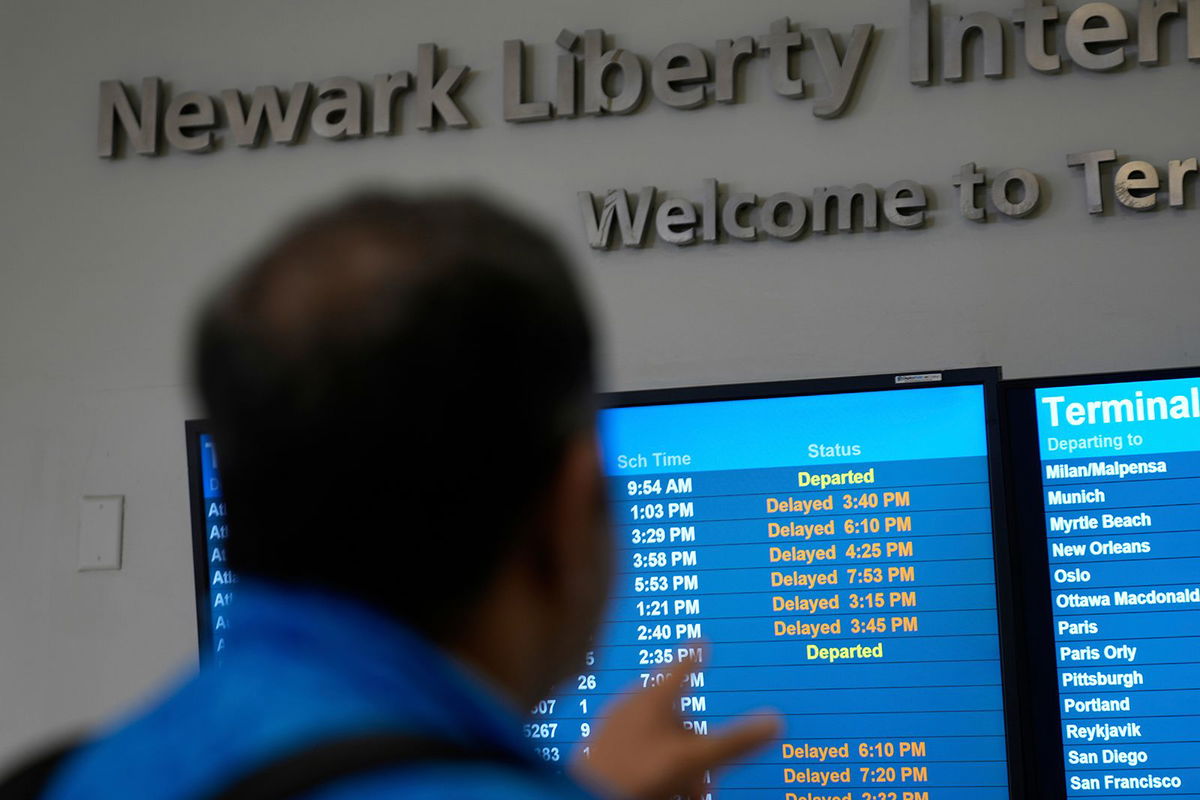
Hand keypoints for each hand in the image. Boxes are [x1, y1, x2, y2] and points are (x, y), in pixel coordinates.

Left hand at [571, 650, 779, 799]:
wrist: (585, 796)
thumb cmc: (638, 773)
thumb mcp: (696, 759)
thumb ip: (736, 741)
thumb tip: (776, 720)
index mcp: (653, 695)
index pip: (683, 665)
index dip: (696, 654)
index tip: (702, 640)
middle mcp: (632, 704)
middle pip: (676, 711)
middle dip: (698, 744)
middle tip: (708, 777)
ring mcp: (615, 727)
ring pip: (659, 737)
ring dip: (680, 763)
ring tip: (688, 792)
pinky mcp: (605, 751)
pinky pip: (641, 752)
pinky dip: (659, 768)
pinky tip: (665, 790)